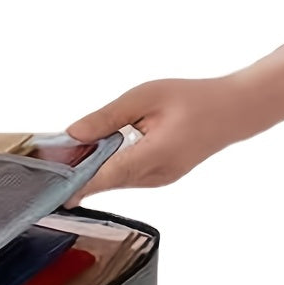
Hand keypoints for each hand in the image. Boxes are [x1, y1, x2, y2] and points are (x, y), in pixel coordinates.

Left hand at [63, 77, 249, 205]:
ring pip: (113, 180)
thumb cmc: (193, 99)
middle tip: (49, 158)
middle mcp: (156, 175)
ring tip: (69, 152)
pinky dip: (108, 166)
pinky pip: (125, 176)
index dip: (75, 184)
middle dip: (76, 171)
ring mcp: (158, 180)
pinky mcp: (158, 178)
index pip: (105, 177)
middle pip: (105, 181)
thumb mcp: (146, 97)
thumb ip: (107, 117)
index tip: (49, 188)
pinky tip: (96, 152)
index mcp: (155, 155)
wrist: (234, 111)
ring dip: (91, 168)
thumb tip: (73, 133)